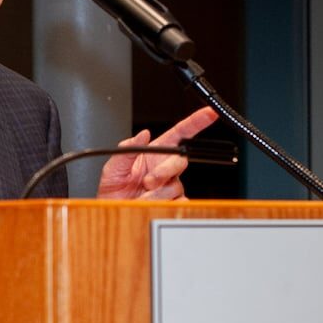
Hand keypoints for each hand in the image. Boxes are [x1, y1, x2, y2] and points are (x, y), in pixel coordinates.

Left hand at [96, 106, 218, 200]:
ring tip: (141, 195)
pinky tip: (150, 203)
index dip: (196, 122)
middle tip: (147, 182)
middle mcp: (165, 167)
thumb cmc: (113, 188)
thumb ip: (128, 149)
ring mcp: (171, 184)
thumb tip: (142, 134)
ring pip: (176, 185)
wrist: (112, 209)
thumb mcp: (114, 166)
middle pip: (180, 161)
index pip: (180, 134)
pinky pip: (179, 202)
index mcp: (154, 153)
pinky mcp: (174, 201)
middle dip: (164, 172)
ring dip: (157, 192)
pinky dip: (164, 203)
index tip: (209, 112)